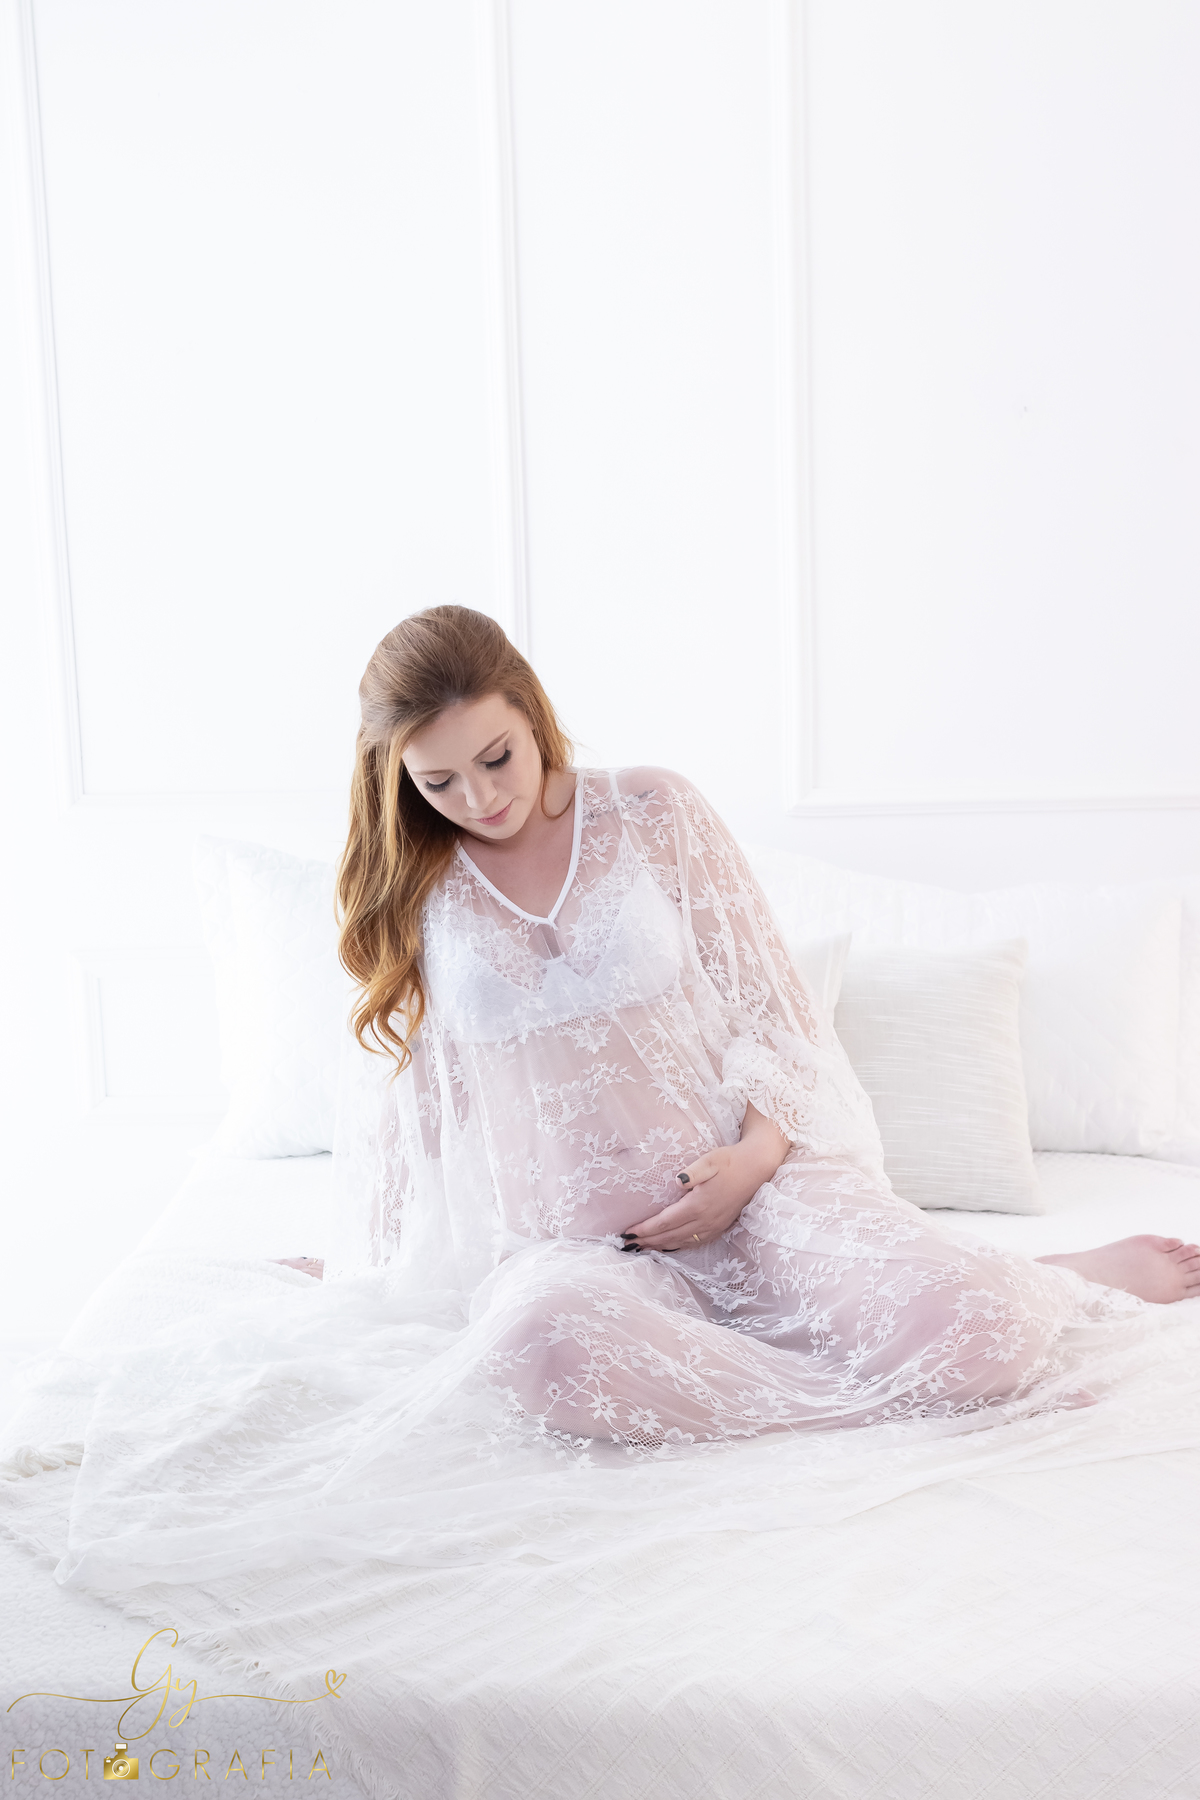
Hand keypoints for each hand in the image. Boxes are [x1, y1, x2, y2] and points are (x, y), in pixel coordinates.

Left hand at [621, 1142, 775, 1252]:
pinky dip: (676, 1246)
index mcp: (699, 1205)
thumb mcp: (710, 1160)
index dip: (645, 1229)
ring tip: (641, 1248)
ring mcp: (713, 1227)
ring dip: (659, 1246)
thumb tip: (678, 1181)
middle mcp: (705, 1220)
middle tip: (626, 1244)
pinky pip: (694, 1243)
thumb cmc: (730, 1161)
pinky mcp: (719, 1228)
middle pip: (669, 1236)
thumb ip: (694, 1172)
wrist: (756, 1169)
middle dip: (647, 1241)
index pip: (665, 1222)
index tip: (627, 1232)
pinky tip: (667, 1246)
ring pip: (681, 1242)